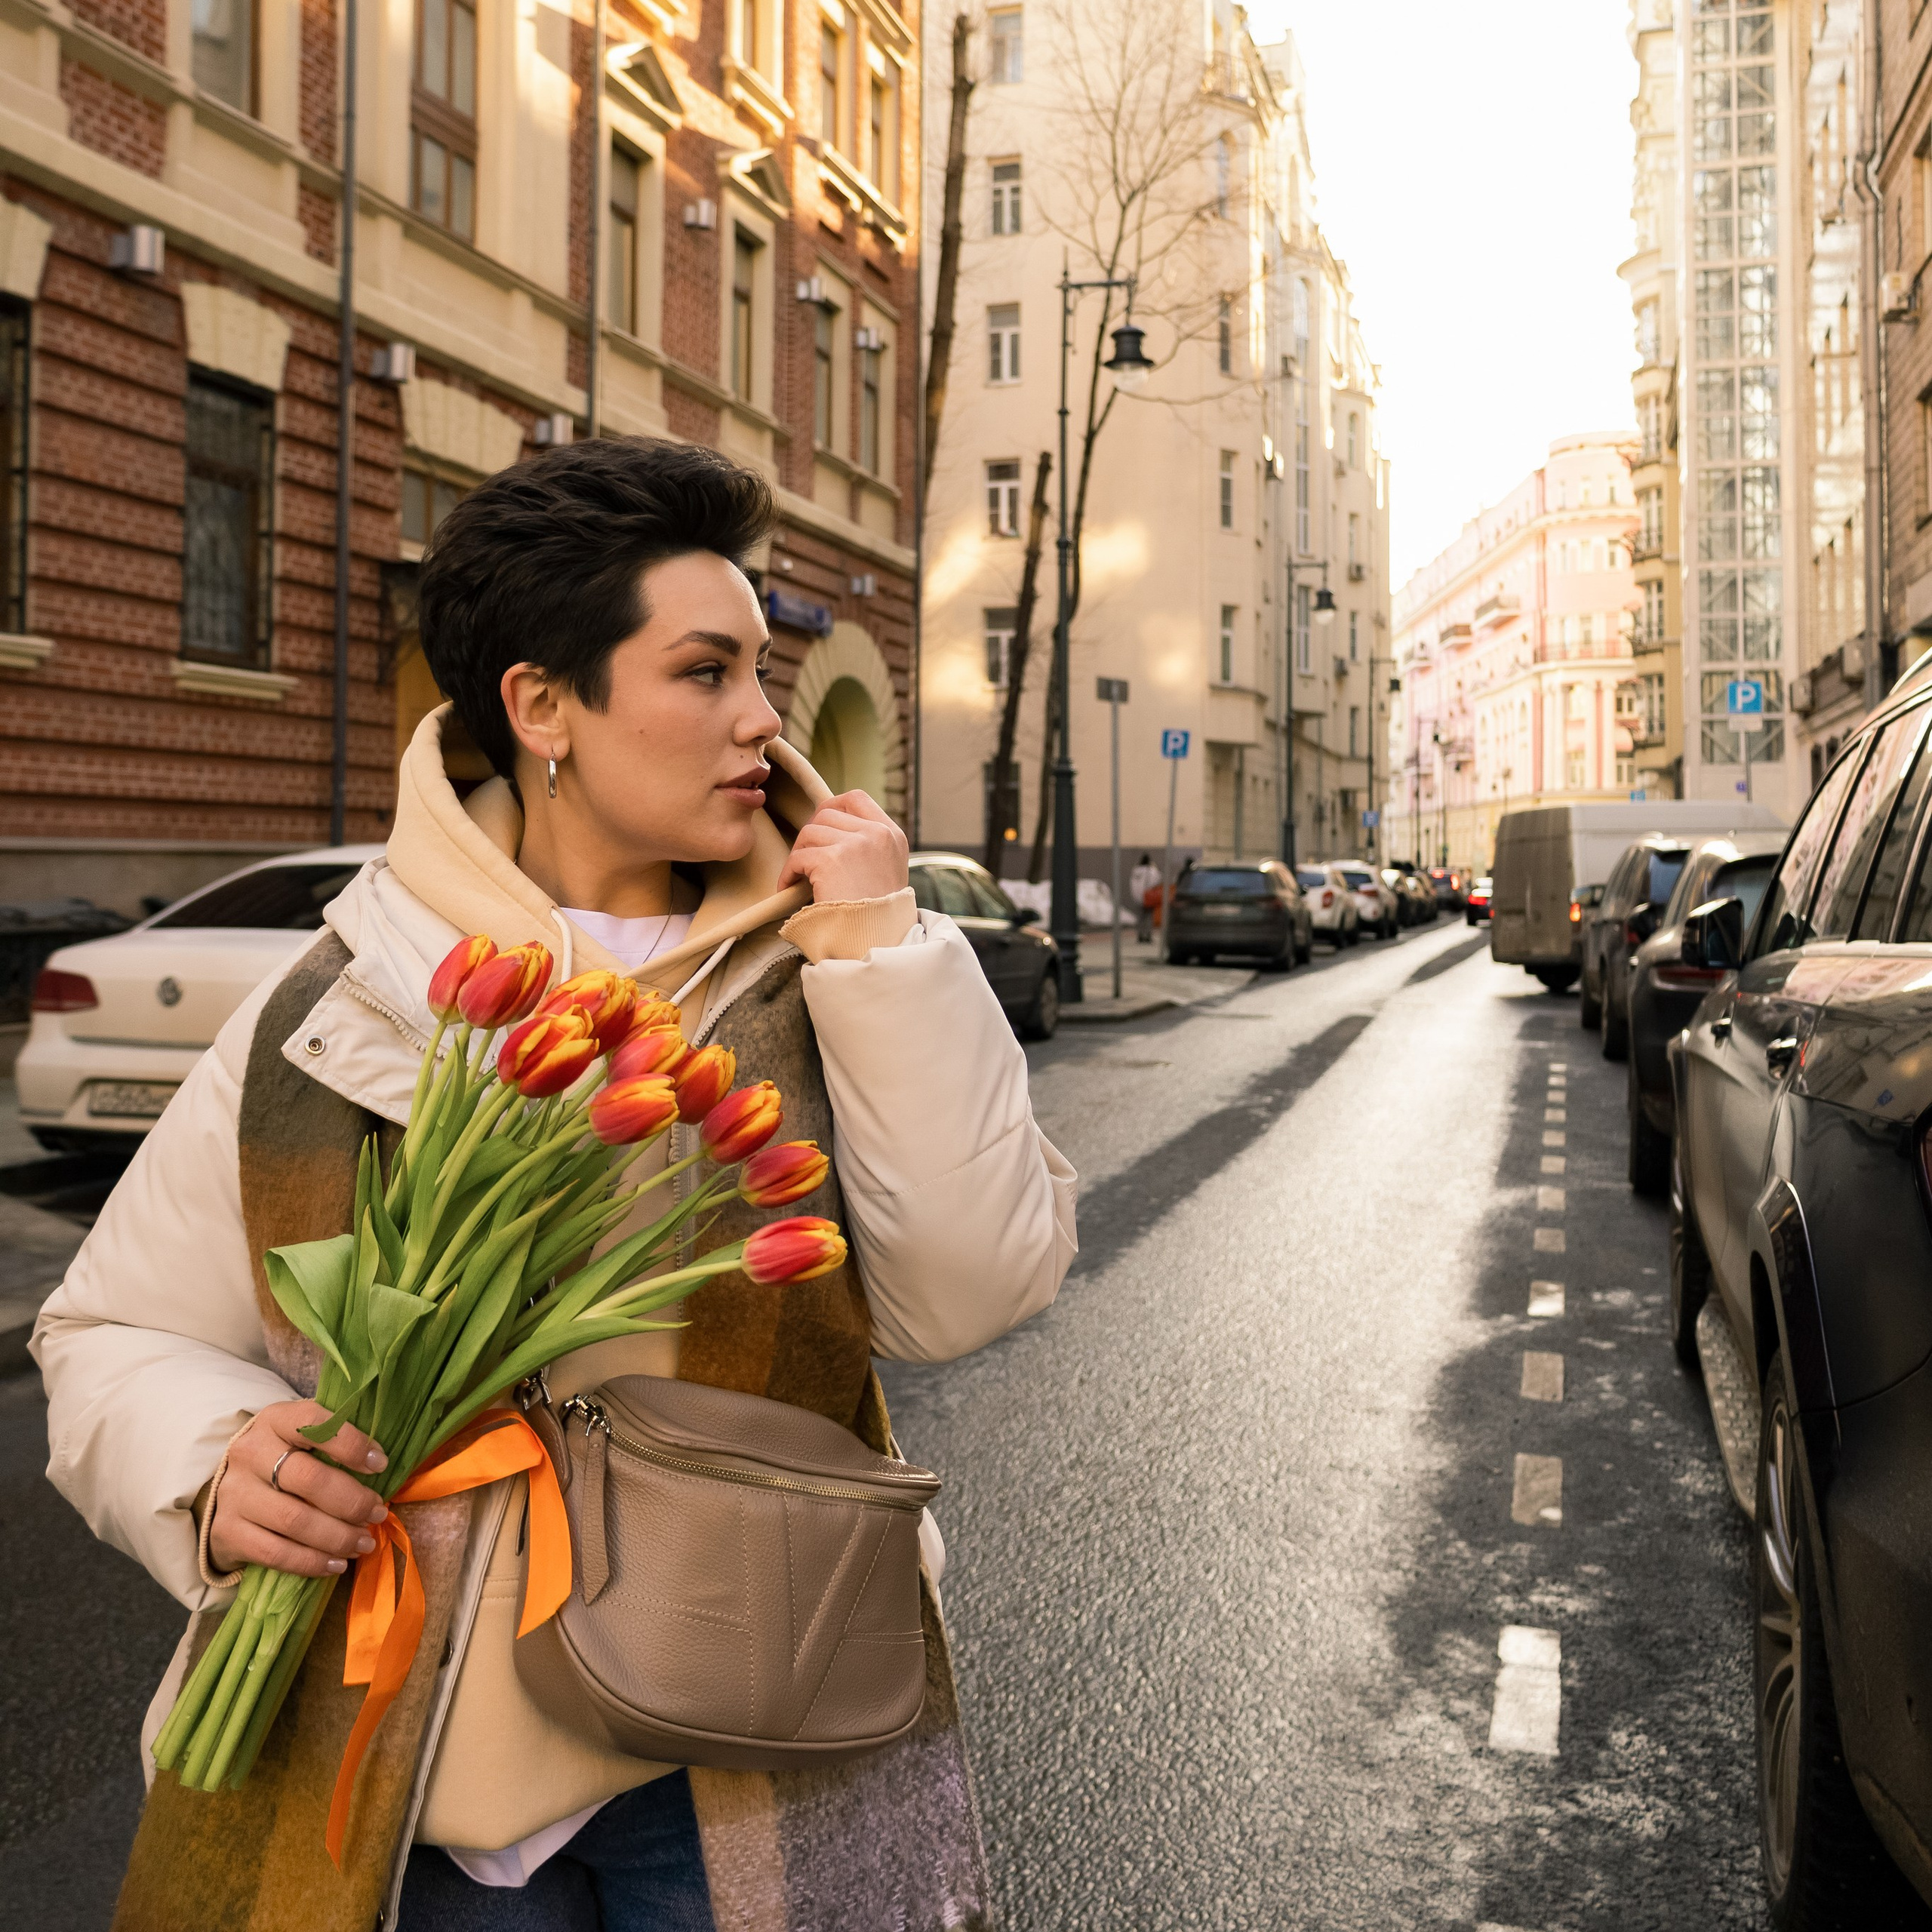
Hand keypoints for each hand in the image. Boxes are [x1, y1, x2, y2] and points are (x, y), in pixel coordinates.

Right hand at [208, 1401, 390, 1578]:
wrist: (230, 1489)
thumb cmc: (284, 1459)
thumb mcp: (304, 1439)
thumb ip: (336, 1443)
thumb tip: (381, 1466)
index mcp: (274, 1420)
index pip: (313, 1423)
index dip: (351, 1444)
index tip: (381, 1464)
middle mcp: (249, 1453)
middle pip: (308, 1479)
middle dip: (352, 1501)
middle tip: (377, 1513)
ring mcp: (235, 1494)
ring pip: (294, 1520)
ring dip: (338, 1537)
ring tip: (364, 1543)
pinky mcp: (226, 1531)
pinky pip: (275, 1553)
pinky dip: (312, 1562)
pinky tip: (337, 1564)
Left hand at [778, 790, 908, 903]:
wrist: (876, 941)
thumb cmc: (877, 914)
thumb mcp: (885, 870)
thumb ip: (867, 846)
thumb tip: (829, 827)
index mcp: (891, 834)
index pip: (856, 799)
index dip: (832, 807)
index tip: (820, 825)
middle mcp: (876, 834)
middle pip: (827, 813)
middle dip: (811, 835)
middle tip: (806, 858)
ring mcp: (855, 844)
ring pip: (809, 832)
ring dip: (800, 854)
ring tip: (800, 877)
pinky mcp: (832, 860)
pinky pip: (798, 856)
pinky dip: (789, 872)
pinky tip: (790, 887)